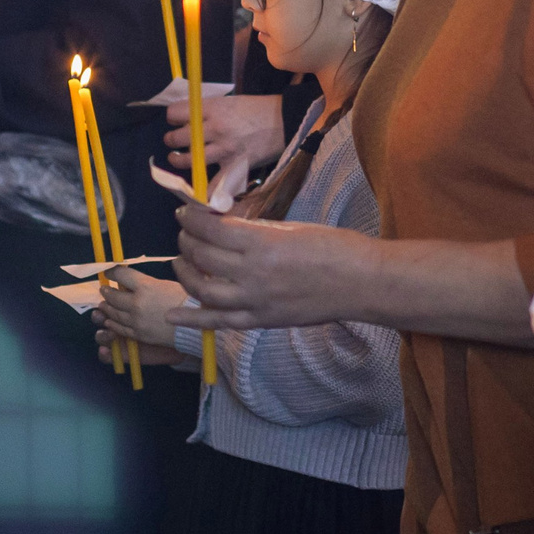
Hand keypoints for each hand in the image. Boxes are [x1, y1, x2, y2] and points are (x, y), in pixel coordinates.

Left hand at [93, 267, 190, 349]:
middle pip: (113, 296)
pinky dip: (113, 323)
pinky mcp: (138, 334)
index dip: (112, 272)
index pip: (121, 275)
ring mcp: (136, 320)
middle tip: (103, 289)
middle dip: (106, 292)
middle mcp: (136, 302)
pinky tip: (109, 321)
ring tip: (103, 304)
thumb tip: (133, 282)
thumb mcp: (165, 284)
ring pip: (114, 313)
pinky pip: (120, 328)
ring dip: (107, 307)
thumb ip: (147, 283)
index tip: (108, 271)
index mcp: (145, 285)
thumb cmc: (185, 300)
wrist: (195, 325)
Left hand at [167, 92, 282, 181]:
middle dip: (171, 139)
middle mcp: (215, 128)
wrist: (285, 121)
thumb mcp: (230, 101)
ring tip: (177, 158)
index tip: (175, 120)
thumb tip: (187, 116)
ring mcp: (224, 149)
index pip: (176, 113)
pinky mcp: (234, 166)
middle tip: (172, 140)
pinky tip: (197, 188)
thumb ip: (208, 109)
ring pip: (189, 159)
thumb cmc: (258, 109)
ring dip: (178, 160)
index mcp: (213, 108)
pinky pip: (214, 184)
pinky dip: (204, 190)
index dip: (172, 117)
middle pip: (178, 137)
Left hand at [172, 203, 370, 330]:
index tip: (184, 211)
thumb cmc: (333, 248)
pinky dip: (194, 318)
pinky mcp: (261, 321)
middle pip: (202, 256)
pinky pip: (219, 322)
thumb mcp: (290, 228)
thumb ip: (254, 230)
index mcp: (262, 243)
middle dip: (186, 240)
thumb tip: (223, 225)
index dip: (190, 218)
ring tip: (182, 262)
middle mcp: (253, 273)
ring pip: (203, 289)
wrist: (360, 283)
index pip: (210, 228)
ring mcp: (255, 301)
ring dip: (185, 273)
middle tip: (185, 233)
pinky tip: (173, 313)